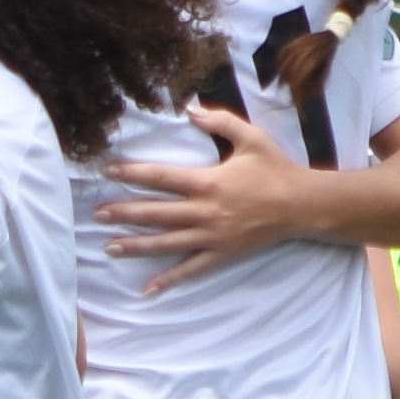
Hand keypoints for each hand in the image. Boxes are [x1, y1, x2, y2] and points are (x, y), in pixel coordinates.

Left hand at [96, 105, 308, 293]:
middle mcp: (205, 211)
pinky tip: (147, 288)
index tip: (108, 171)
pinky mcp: (222, 253)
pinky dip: (169, 280)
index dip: (132, 173)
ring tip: (110, 246)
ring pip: (167, 243)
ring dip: (136, 245)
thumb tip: (189, 110)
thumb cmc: (276, 169)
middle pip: (156, 212)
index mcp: (208, 181)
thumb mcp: (251, 137)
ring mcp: (212, 236)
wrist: (302, 205)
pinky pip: (191, 269)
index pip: (161, 177)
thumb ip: (219, 122)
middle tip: (97, 214)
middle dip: (124, 212)